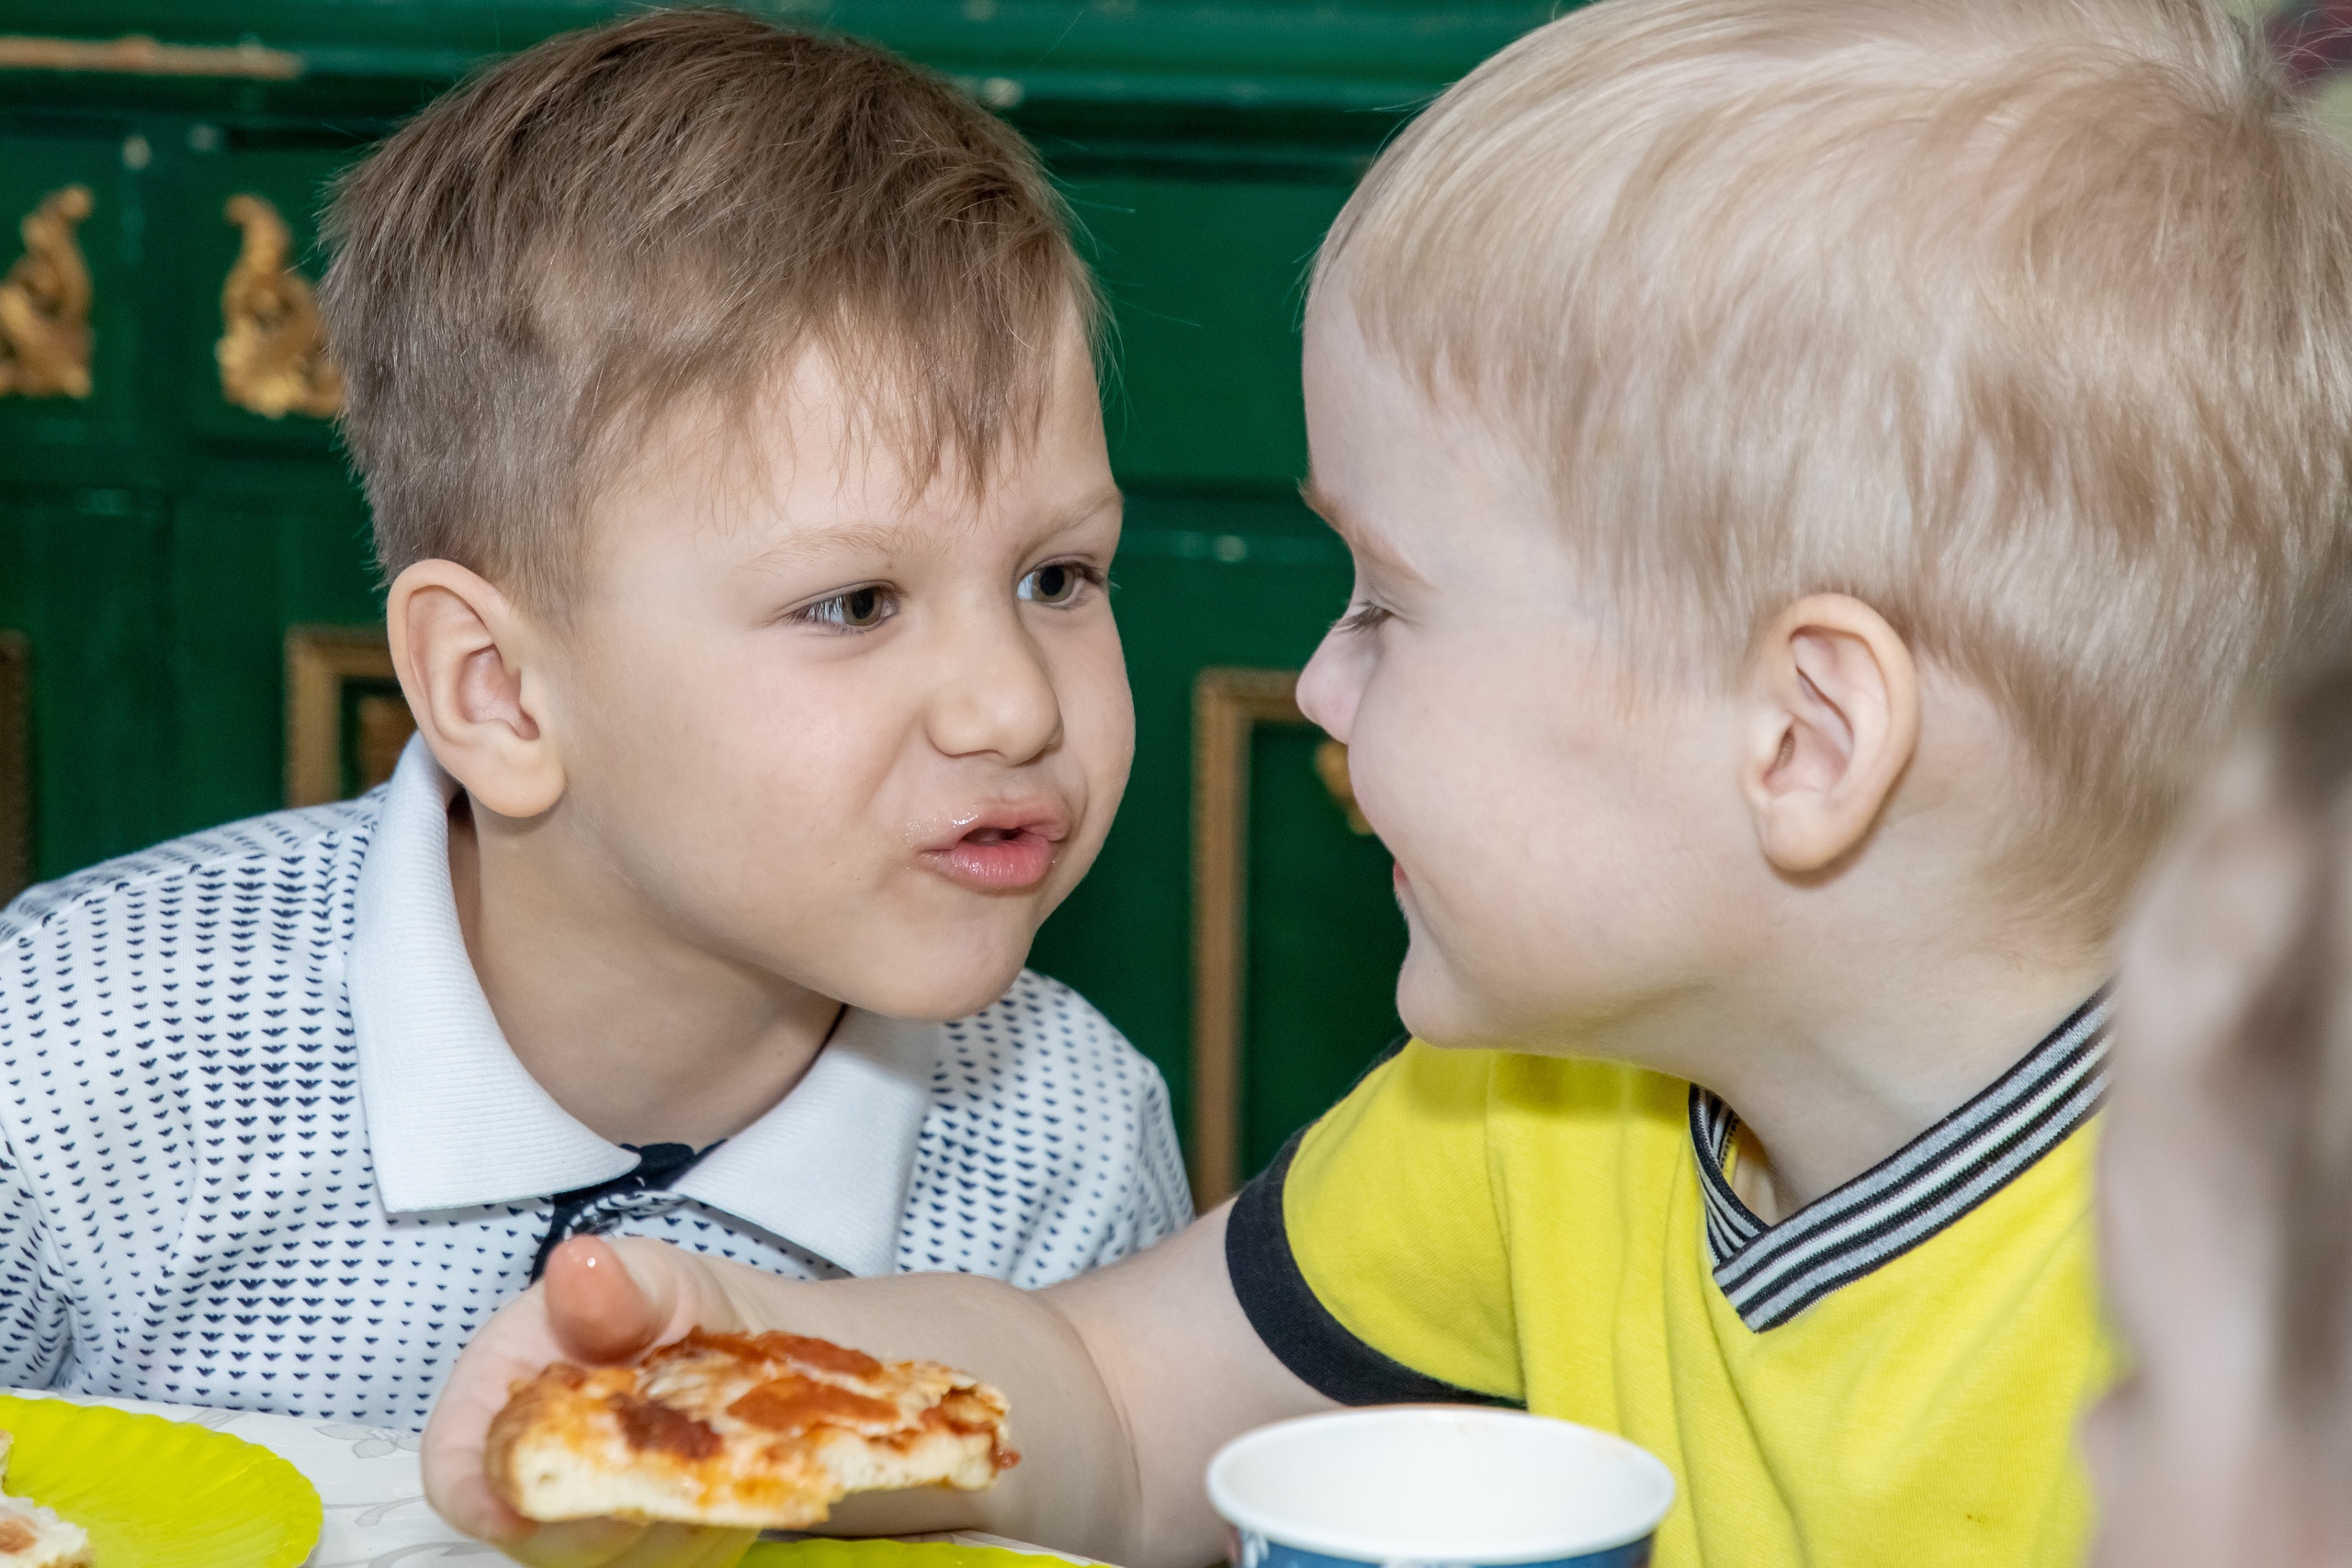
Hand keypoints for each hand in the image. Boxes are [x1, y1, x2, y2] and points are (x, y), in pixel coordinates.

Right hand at [422, 1235, 755, 1567]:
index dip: (470, 1494)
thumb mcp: (648, 1277)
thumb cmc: (664, 1306)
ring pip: (608, 1558)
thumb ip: (615, 1286)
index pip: (454, 1463)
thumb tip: (577, 1262)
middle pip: (532, 1533)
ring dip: (663, 1520)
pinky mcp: (643, 1545)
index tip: (510, 1510)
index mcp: (500, 1393)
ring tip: (711, 1451)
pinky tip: (728, 1476)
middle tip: (660, 1472)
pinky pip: (667, 1561)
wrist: (743, 1338)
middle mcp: (532, 1467)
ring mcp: (584, 1518)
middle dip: (595, 1516)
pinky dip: (702, 1527)